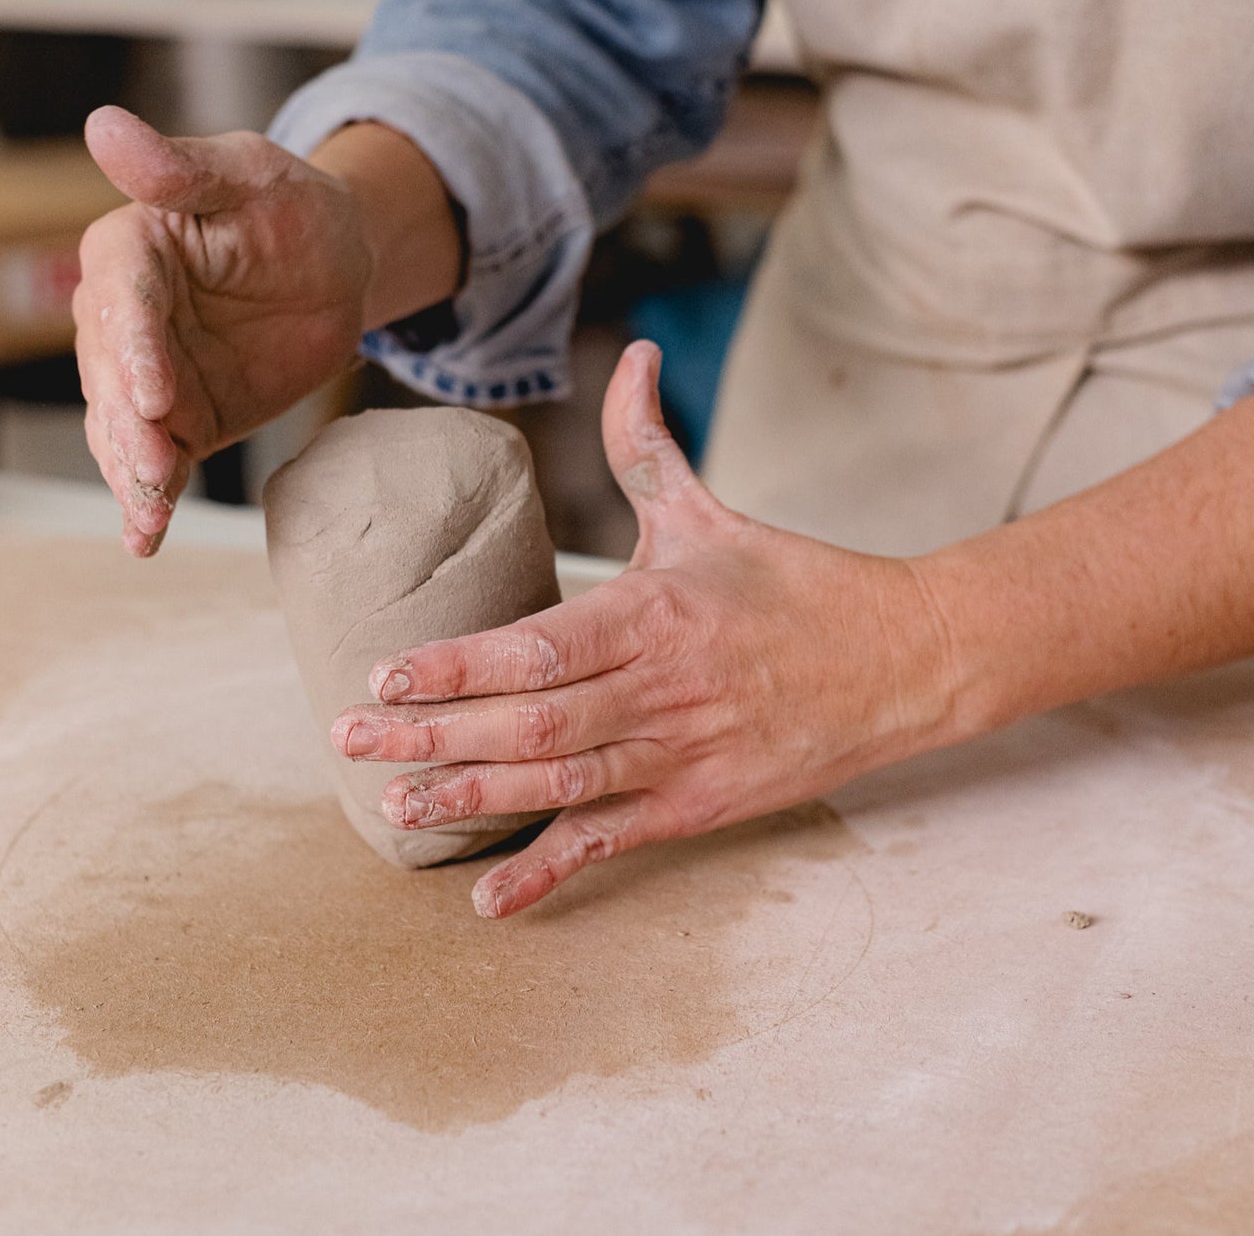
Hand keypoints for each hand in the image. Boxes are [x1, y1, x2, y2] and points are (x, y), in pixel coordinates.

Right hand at [75, 108, 458, 555]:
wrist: (336, 267)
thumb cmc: (292, 207)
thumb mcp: (251, 174)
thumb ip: (183, 167)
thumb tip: (104, 126)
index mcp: (130, 250)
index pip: (123, 299)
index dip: (137, 347)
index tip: (156, 391)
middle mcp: (123, 319)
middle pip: (116, 377)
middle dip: (132, 426)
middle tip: (157, 464)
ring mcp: (149, 377)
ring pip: (128, 429)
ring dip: (135, 473)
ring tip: (149, 515)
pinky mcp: (183, 420)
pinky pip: (162, 462)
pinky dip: (150, 502)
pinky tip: (144, 540)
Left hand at [331, 341, 961, 916]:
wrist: (903, 661)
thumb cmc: (796, 583)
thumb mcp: (711, 512)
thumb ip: (647, 443)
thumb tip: (632, 352)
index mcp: (655, 611)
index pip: (538, 643)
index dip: (457, 665)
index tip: (386, 675)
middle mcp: (661, 688)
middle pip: (532, 722)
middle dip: (433, 735)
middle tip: (349, 742)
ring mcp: (681, 755)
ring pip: (560, 785)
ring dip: (474, 800)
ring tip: (395, 810)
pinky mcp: (701, 805)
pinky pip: (612, 842)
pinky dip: (551, 874)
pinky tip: (490, 901)